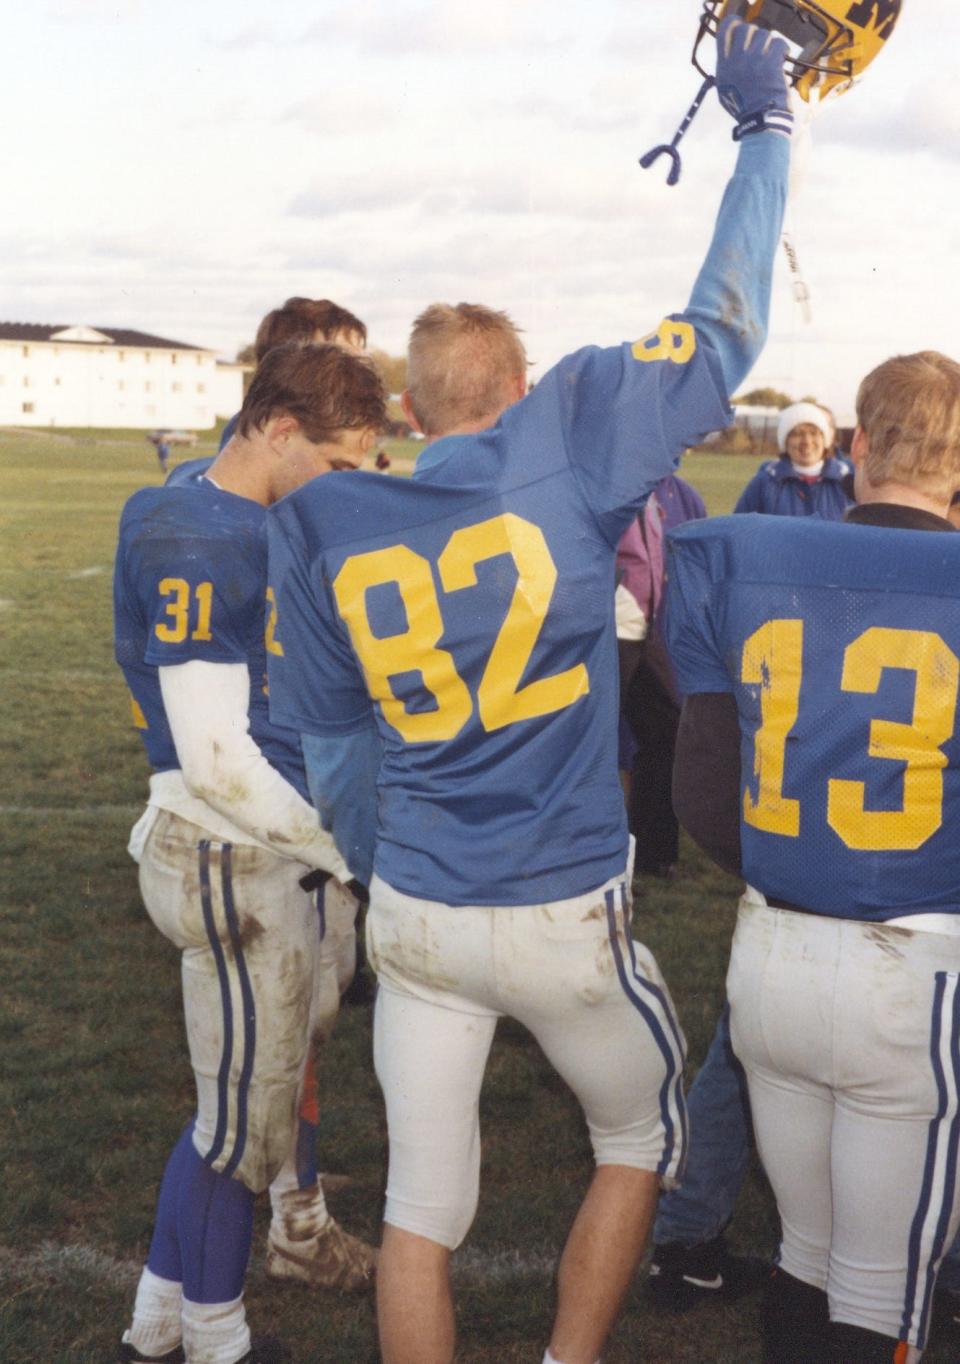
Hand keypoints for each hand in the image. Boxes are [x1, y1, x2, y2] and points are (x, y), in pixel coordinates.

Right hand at [715, 15, 791, 139]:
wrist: (761, 121)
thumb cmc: (744, 110)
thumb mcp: (724, 92)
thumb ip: (725, 71)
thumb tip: (729, 55)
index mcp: (723, 66)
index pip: (724, 31)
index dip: (733, 23)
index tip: (739, 25)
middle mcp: (737, 60)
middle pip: (746, 29)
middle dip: (754, 34)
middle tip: (759, 46)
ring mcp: (754, 61)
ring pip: (764, 34)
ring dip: (769, 43)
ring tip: (771, 56)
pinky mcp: (771, 64)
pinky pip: (779, 43)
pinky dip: (782, 49)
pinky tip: (781, 58)